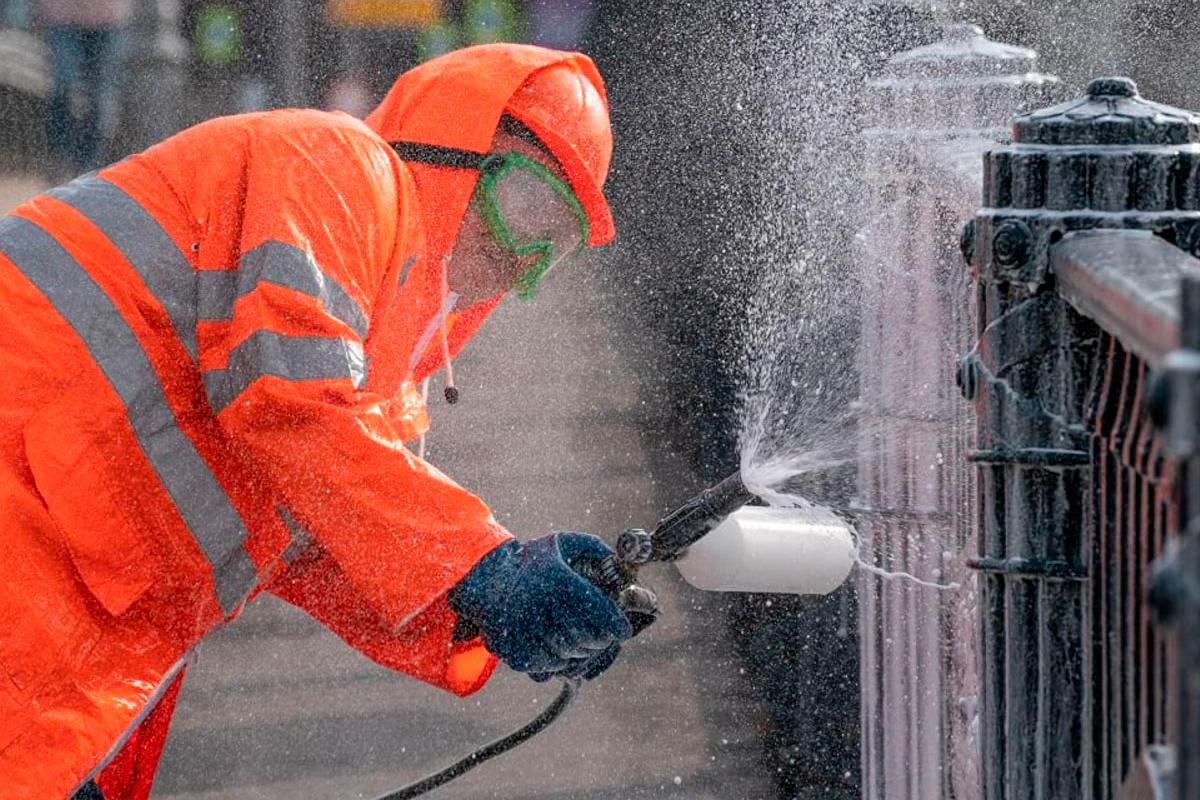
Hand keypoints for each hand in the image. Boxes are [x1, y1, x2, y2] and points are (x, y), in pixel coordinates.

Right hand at [449, 532, 632, 679]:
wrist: (484, 579)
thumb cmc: (532, 561)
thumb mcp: (562, 543)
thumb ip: (596, 548)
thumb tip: (623, 565)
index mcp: (555, 579)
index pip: (597, 609)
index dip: (616, 624)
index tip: (624, 631)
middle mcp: (538, 605)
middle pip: (585, 637)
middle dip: (601, 640)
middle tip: (604, 637)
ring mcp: (523, 631)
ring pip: (568, 655)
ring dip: (580, 651)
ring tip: (582, 642)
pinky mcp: (512, 651)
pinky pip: (547, 666)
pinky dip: (558, 661)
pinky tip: (559, 648)